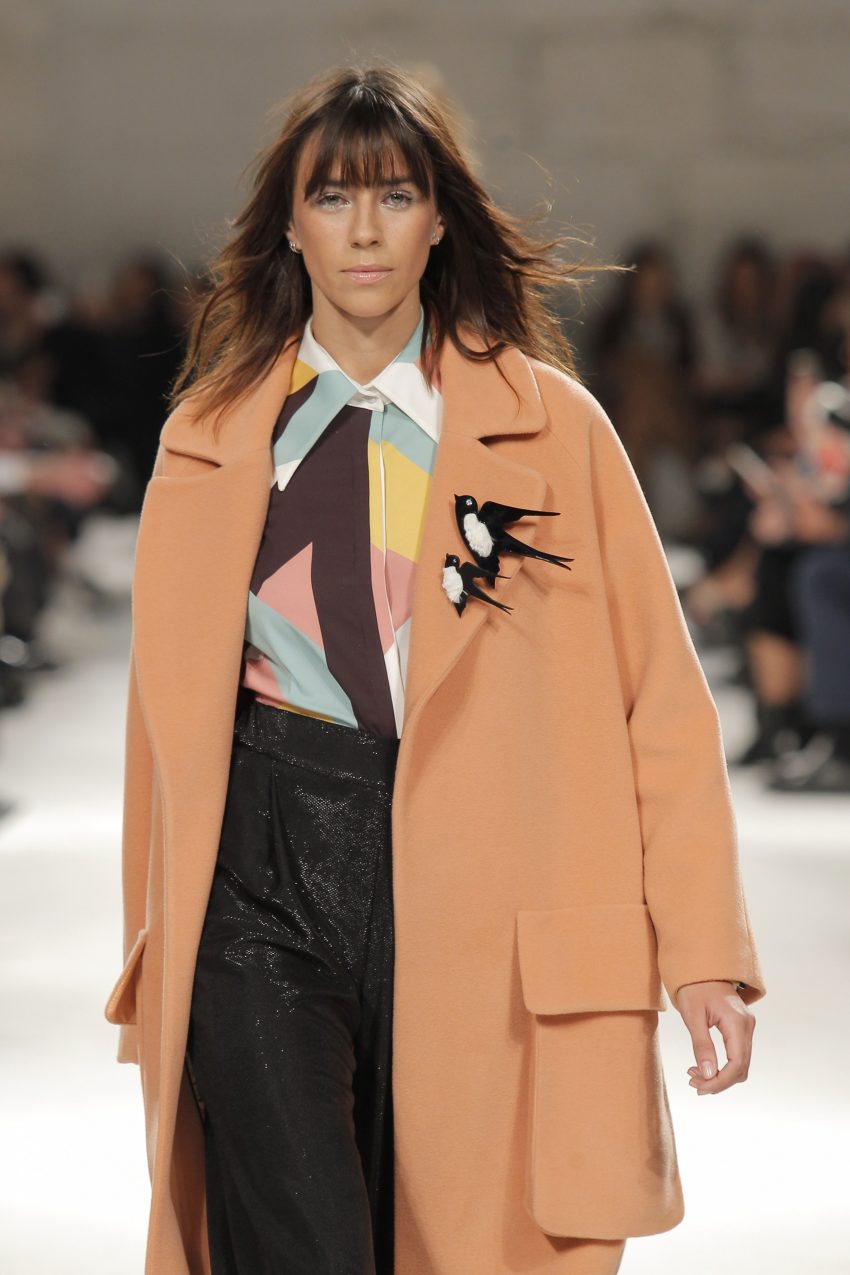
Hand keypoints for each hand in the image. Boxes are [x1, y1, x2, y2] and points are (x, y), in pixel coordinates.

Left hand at [675, 980, 755, 1095]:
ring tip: (694, 1076)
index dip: (721, 1081)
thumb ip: (702, 1046)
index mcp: (737, 1023)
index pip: (736, 1064)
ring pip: (740, 1064)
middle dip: (718, 1081)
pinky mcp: (741, 1028)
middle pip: (740, 1067)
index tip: (701, 1088)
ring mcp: (746, 1027)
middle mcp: (747, 1026)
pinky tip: (703, 1067)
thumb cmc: (694, 987)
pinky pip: (737, 1054)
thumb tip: (709, 1075)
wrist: (701, 967)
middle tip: (693, 1083)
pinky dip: (722, 1065)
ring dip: (720, 1075)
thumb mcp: (693, 1016)